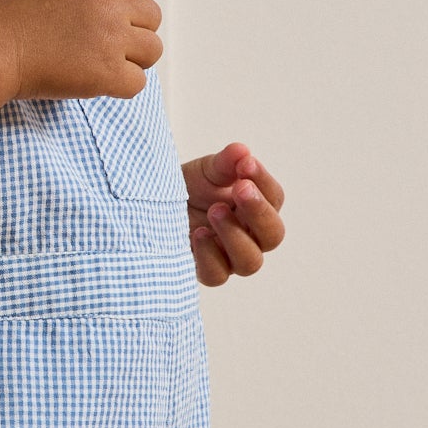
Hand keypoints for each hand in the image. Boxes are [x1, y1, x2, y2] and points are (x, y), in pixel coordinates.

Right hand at [0, 0, 162, 100]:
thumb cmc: (12, 21)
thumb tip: (112, 11)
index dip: (116, 14)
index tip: (92, 29)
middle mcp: (110, 4)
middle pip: (152, 18)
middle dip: (135, 34)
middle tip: (108, 50)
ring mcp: (112, 38)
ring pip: (152, 50)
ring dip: (133, 61)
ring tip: (104, 67)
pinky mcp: (107, 72)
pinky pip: (137, 83)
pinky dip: (120, 87)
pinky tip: (95, 84)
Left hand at [183, 142, 285, 287]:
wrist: (153, 205)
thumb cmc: (189, 188)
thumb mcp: (206, 170)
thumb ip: (225, 163)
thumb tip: (241, 151)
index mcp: (255, 208)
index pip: (275, 199)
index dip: (264, 181)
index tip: (245, 164)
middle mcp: (249, 236)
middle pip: (273, 235)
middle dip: (258, 211)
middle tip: (241, 188)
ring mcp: (230, 258)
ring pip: (250, 261)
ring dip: (235, 234)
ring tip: (214, 210)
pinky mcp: (206, 271)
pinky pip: (217, 275)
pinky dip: (210, 255)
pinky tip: (198, 233)